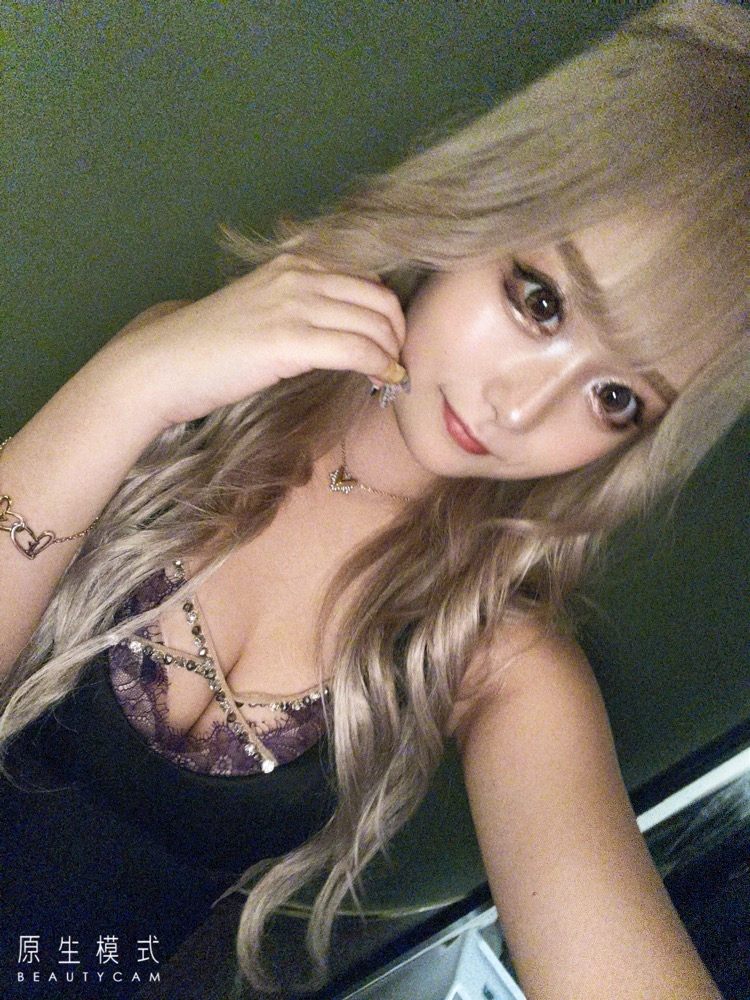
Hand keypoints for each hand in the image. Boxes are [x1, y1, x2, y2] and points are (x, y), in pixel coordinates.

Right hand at [112, 255, 407, 427]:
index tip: (390, 341)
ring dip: (393, 352)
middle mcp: (298, 274)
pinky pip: (357, 349)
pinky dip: (379, 365)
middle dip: (398, 331)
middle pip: (378, 297)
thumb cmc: (210, 348)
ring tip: (392, 374)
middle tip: (397, 361)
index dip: (388, 310)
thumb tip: (346, 329)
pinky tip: (382, 379)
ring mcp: (293, 304)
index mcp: (294, 263)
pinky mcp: (288, 339)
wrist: (163, 364)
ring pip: (374, 323)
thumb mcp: (263, 310)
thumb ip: (302, 308)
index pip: (366, 276)